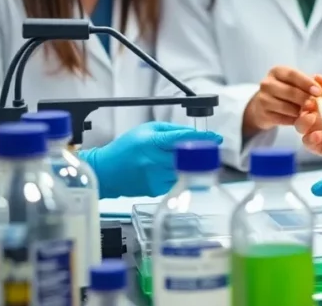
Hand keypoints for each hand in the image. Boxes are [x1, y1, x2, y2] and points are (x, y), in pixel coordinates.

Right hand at [80, 122, 222, 198]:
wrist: (106, 172)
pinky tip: (169, 170)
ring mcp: (155, 178)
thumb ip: (171, 130)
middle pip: (188, 158)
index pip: (182, 139)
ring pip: (184, 171)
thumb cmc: (125, 148)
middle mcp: (154, 161)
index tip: (216, 138)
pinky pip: (175, 181)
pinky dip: (178, 175)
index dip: (203, 138)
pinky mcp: (155, 190)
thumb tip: (193, 134)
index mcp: (152, 142)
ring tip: (187, 160)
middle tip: (209, 150)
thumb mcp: (147, 130)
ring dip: (191, 166)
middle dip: (201, 154)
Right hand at [242, 66, 318, 137]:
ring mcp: (262, 99)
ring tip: (306, 112)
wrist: (266, 106)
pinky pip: (281, 119)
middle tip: (314, 104)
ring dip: (298, 111)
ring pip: (285, 107)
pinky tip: (297, 118)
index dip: (306, 83)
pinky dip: (292, 120)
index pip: (293, 74)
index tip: (318, 92)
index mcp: (277, 71)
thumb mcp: (296, 82)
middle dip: (304, 98)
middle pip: (289, 91)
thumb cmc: (288, 90)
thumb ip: (308, 83)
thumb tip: (319, 86)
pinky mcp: (262, 114)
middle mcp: (267, 83)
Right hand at [294, 76, 321, 170]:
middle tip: (309, 104)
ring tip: (312, 119)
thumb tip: (318, 77)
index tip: (310, 89)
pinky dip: (309, 138)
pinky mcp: (319, 144)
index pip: (308, 89)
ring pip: (299, 124)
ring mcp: (317, 128)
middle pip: (299, 107)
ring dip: (302, 121)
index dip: (305, 88)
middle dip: (300, 104)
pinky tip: (319, 135)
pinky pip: (306, 141)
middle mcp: (318, 112)